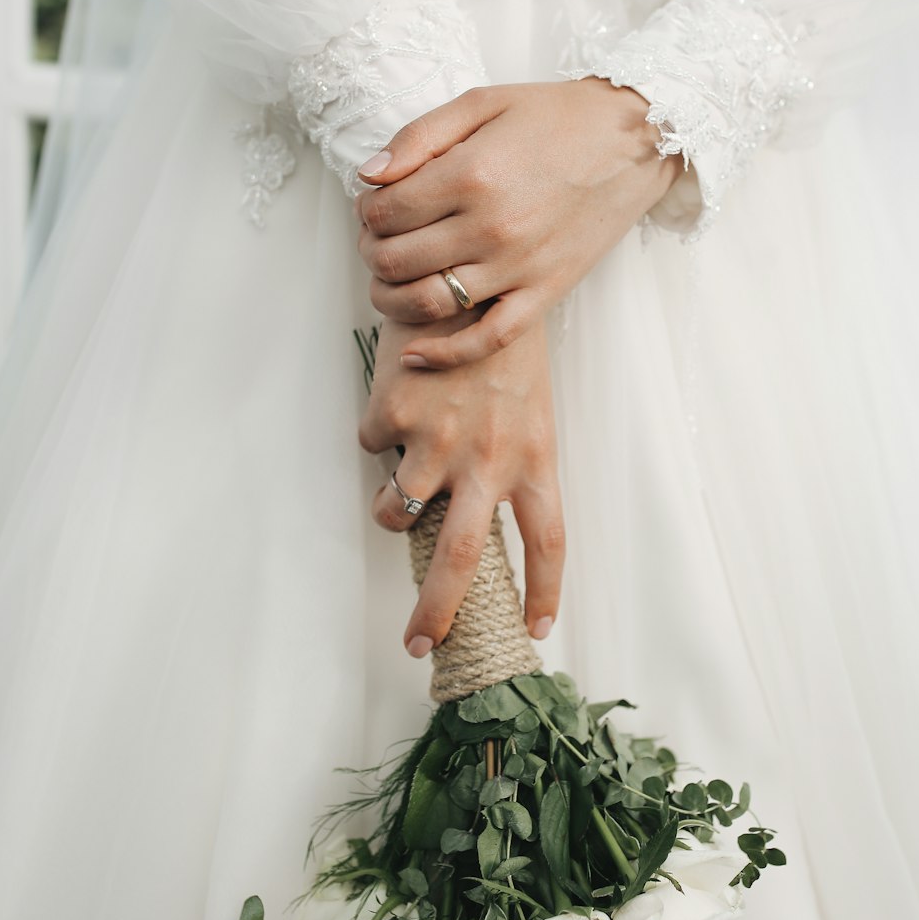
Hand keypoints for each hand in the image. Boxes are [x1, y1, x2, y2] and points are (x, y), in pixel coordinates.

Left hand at [354, 79, 682, 368]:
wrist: (634, 139)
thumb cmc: (556, 117)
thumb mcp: (482, 103)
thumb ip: (419, 136)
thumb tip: (369, 175)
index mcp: (472, 174)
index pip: (385, 213)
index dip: (367, 212)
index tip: (375, 205)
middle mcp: (492, 226)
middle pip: (397, 261)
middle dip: (372, 252)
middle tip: (378, 240)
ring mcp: (519, 266)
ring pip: (429, 304)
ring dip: (392, 300)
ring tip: (391, 281)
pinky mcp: (545, 292)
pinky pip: (487, 339)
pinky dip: (445, 355)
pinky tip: (415, 355)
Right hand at [359, 314, 564, 656]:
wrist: (461, 274)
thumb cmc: (501, 338)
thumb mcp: (527, 402)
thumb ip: (506, 460)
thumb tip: (466, 513)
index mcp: (534, 456)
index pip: (549, 541)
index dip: (545, 590)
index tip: (538, 628)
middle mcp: (488, 458)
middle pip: (462, 560)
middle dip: (436, 612)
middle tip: (419, 645)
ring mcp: (437, 440)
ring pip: (394, 509)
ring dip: (386, 509)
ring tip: (391, 490)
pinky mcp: (393, 415)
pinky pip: (369, 446)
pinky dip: (375, 432)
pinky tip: (396, 395)